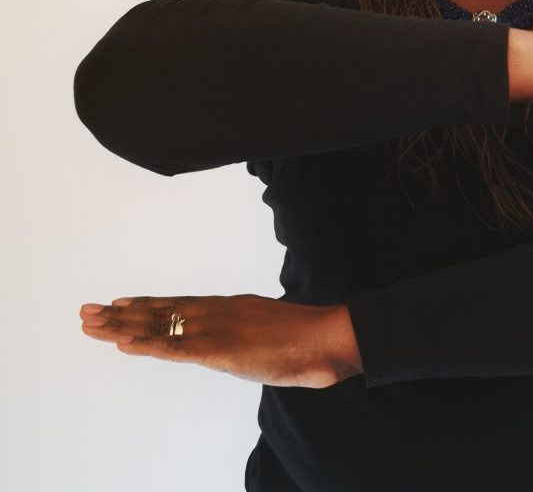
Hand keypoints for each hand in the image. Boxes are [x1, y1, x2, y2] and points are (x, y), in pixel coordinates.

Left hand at [79, 294, 362, 387]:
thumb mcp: (272, 338)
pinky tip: (124, 343)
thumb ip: (251, 340)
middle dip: (122, 314)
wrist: (326, 337)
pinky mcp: (219, 348)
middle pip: (160, 312)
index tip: (118, 303)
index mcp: (230, 308)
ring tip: (92, 323)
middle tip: (87, 311)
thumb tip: (245, 348)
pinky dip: (147, 344)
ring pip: (159, 326)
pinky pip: (175, 347)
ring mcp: (216, 327)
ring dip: (122, 326)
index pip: (178, 306)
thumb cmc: (308, 341)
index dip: (146, 305)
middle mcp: (217, 312)